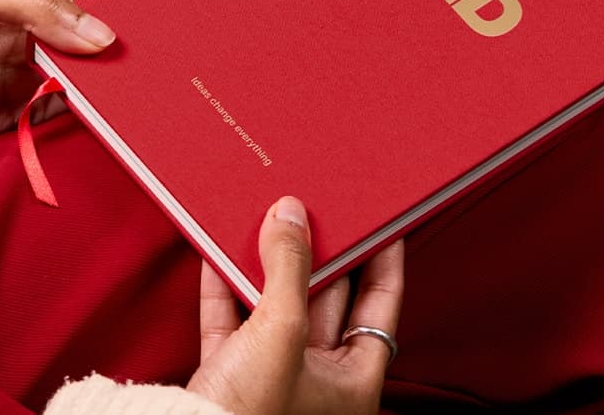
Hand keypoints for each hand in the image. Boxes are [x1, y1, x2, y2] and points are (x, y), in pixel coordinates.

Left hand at [0, 0, 174, 158]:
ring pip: (106, 66)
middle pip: (117, 15)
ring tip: (178, 71)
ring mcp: (40, 68)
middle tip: (199, 24)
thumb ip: (35, 7)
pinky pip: (84, 109)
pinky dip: (111, 111)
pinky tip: (135, 112)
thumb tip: (103, 36)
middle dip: (156, 16)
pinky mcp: (30, 112)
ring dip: (136, 69)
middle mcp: (44, 23)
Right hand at [187, 197, 403, 414]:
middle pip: (326, 298)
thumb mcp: (280, 329)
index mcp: (354, 380)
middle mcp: (318, 379)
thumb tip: (290, 214)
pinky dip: (225, 285)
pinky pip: (231, 319)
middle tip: (315, 209)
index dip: (382, 258)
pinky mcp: (228, 374)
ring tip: (267, 219)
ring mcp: (272, 376)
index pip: (379, 304)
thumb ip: (288, 267)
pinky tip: (220, 251)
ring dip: (267, 265)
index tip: (381, 219)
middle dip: (317, 253)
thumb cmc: (250, 414)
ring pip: (275, 305)